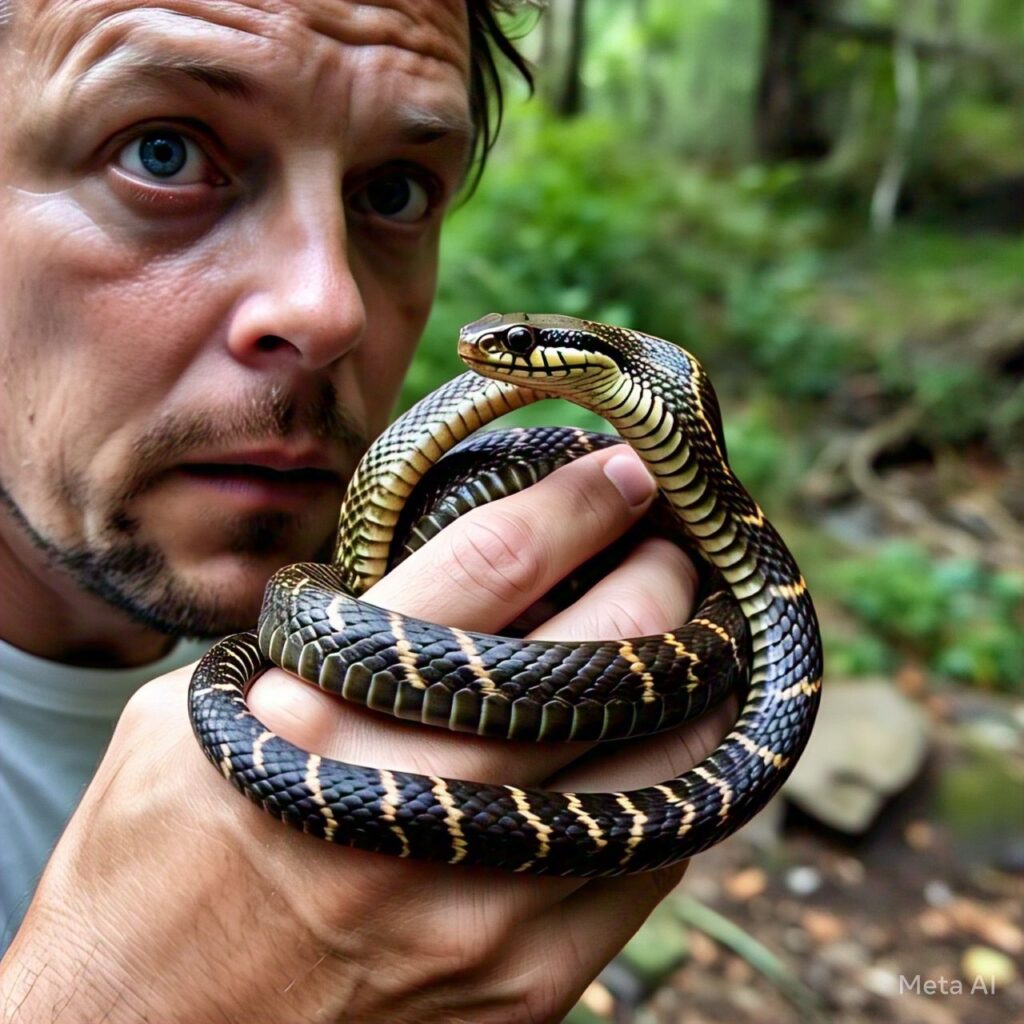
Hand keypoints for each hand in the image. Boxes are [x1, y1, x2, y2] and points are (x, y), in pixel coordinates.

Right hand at [0, 447, 735, 1023]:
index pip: (493, 567)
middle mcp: (420, 807)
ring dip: (693, 684)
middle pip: (605, 659)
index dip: (578, 501)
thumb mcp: (198, 710)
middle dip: (662, 582)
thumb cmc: (153, 856)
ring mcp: (485, 904)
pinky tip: (653, 750)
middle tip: (670, 550)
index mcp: (325, 715)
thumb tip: (431, 582)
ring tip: (688, 638)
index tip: (627, 470)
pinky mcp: (525, 979)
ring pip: (660, 763)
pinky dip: (667, 788)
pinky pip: (647, 862)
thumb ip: (315, 643)